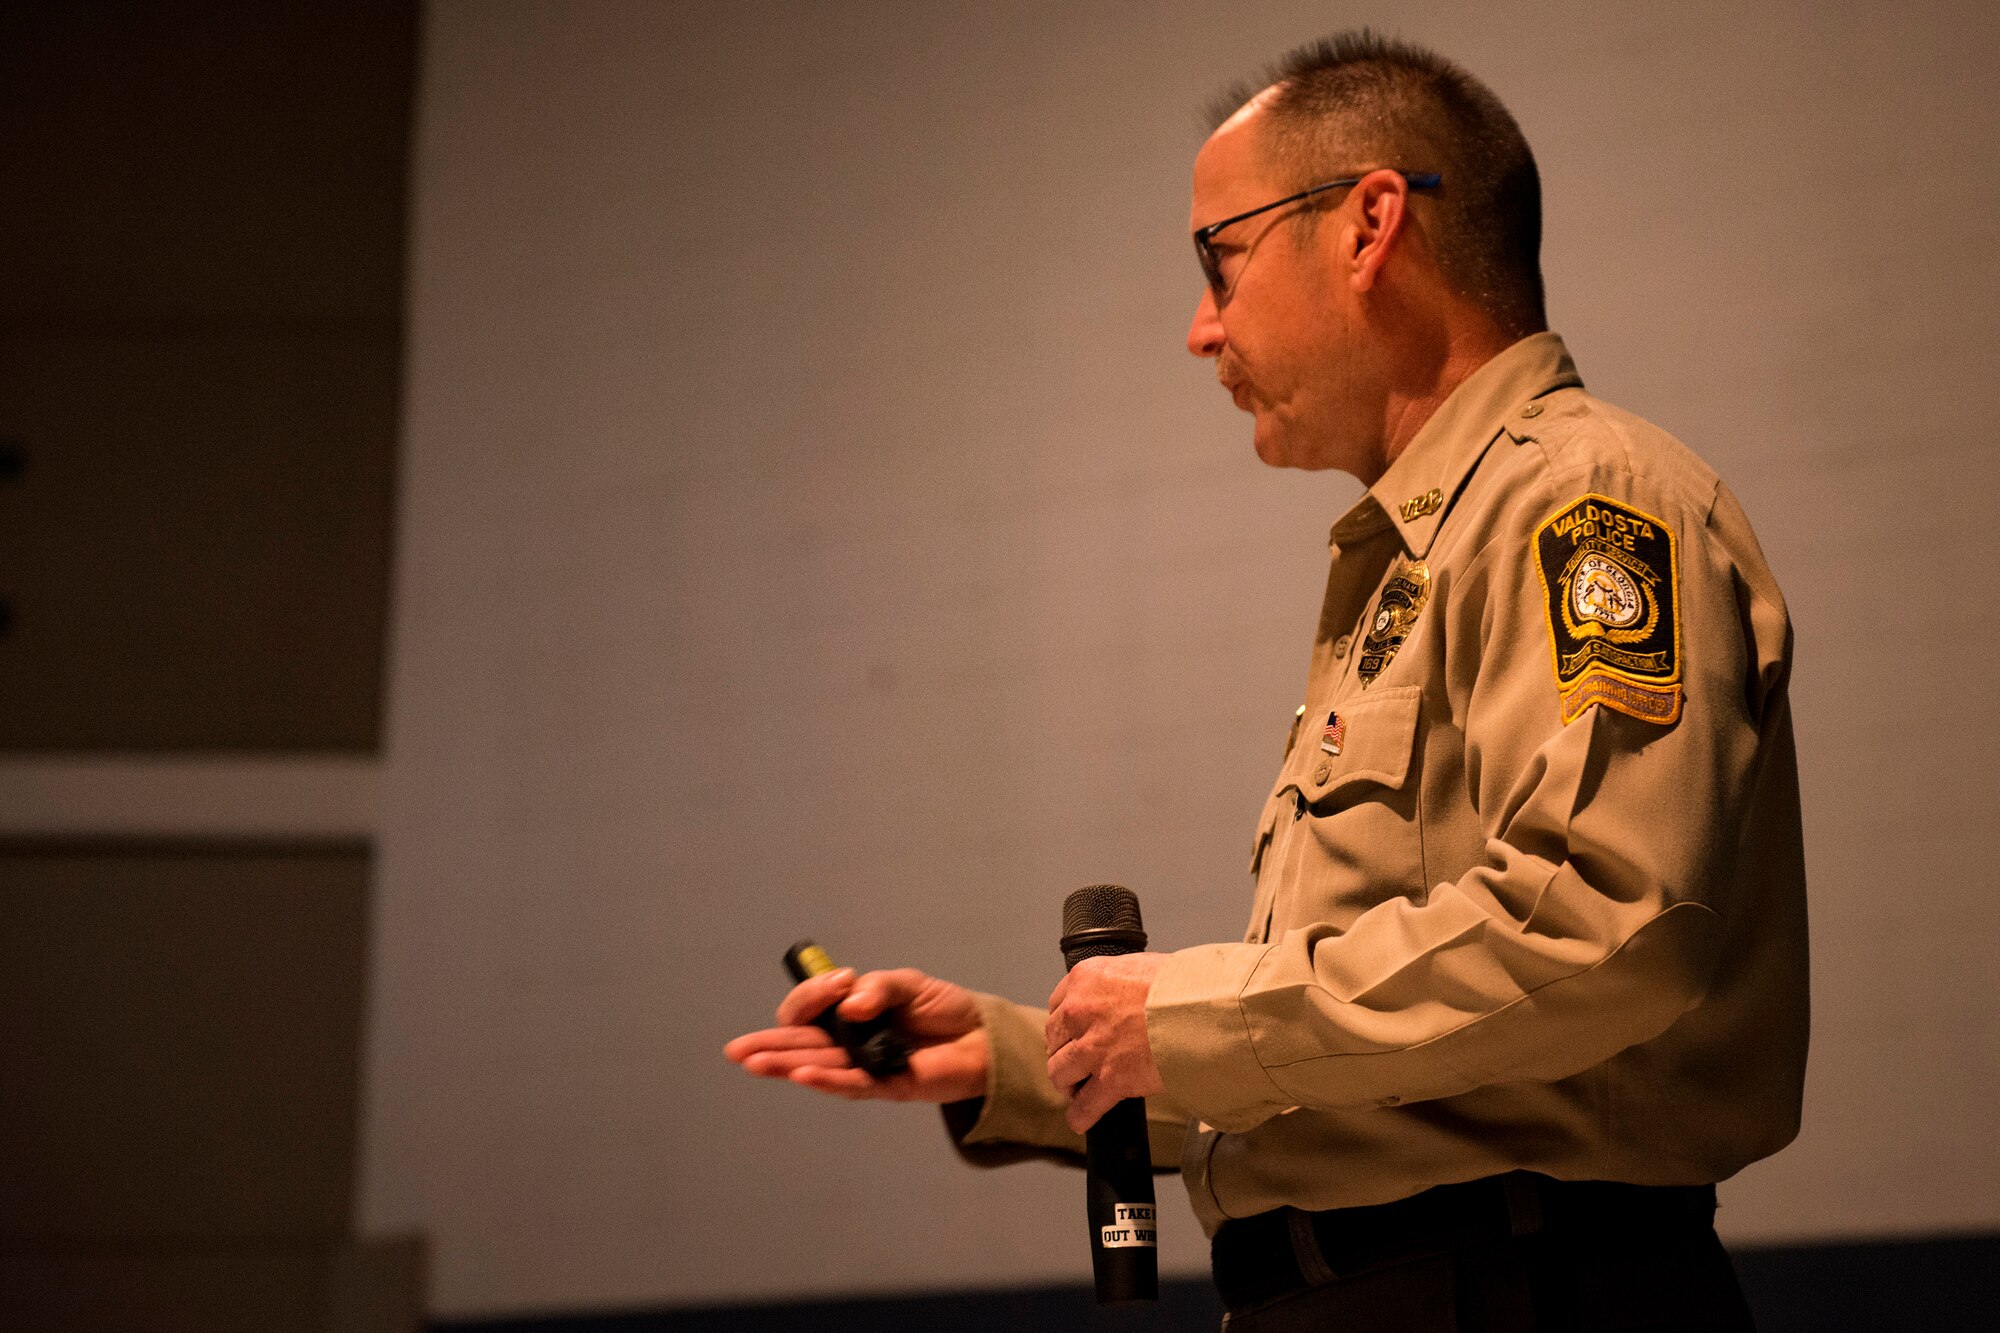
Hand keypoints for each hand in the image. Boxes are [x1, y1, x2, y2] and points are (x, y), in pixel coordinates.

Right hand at [724, 966, 988, 1104]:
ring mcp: (864, 1066)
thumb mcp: (908, 984)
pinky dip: (827, 1080)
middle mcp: (849, 1042)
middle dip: (768, 1045)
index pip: (811, 1009)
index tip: (842, 979)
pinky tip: (801, 1076)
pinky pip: (852, 1085)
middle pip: (800, 1044)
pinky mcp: (887, 1086)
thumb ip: (879, 989)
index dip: (814, 994)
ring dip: (785, 1064)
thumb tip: (852, 1005)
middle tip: (736, 1050)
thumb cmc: (943, 1008)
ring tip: (754, 1064)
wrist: (985, 1036)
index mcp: (848, 1014)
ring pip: (816, 1066)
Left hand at [1045, 952, 1167, 1133]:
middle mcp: (1081, 1011)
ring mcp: (1093, 1047)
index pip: (1058, 1005)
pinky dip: (1080, 1115)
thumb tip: (1124, 998)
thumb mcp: (1140, 966)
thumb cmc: (1182, 985)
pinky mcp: (1111, 1079)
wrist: (1201, 1007)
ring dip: (1067, 1082)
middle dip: (1064, 1051)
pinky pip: (1084, 1106)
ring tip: (1077, 1089)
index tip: (1073, 1032)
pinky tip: (1081, 1119)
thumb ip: (1119, 984)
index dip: (1066, 1023)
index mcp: (1086, 979)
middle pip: (1053, 1039)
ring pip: (1059, 1072)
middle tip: (1077, 1060)